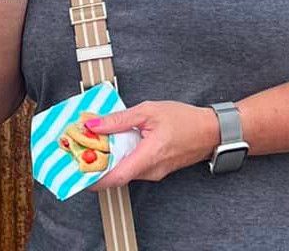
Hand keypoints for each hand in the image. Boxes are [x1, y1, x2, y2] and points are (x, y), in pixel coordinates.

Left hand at [87, 101, 219, 186]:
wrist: (209, 130)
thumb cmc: (184, 119)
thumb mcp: (148, 111)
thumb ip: (119, 119)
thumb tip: (95, 124)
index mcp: (149, 156)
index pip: (117, 176)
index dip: (95, 177)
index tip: (78, 171)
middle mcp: (151, 170)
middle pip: (117, 174)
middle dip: (97, 165)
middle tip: (80, 150)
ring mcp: (154, 172)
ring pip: (125, 171)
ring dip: (108, 160)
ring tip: (94, 143)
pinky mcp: (156, 168)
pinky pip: (134, 167)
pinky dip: (121, 157)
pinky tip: (114, 143)